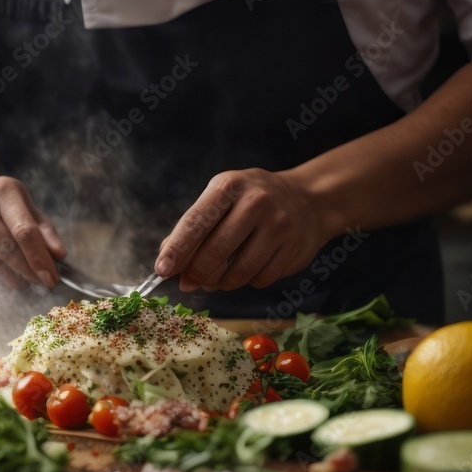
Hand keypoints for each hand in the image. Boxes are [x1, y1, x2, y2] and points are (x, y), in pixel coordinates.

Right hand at [0, 176, 66, 287]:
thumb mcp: (23, 206)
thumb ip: (44, 229)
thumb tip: (59, 255)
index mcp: (3, 191)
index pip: (24, 231)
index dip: (40, 258)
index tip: (52, 277)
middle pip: (7, 249)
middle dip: (28, 271)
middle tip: (42, 283)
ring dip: (11, 278)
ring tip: (23, 281)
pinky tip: (0, 273)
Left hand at [154, 169, 330, 291]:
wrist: (309, 199)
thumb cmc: (252, 200)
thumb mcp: (222, 199)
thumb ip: (194, 226)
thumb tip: (166, 256)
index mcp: (229, 186)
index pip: (197, 221)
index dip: (177, 249)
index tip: (162, 270)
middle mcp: (256, 202)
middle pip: (217, 250)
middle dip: (196, 273)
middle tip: (186, 285)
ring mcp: (279, 225)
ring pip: (239, 271)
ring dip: (220, 283)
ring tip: (214, 280)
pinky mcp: (294, 248)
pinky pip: (260, 279)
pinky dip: (246, 282)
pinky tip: (243, 273)